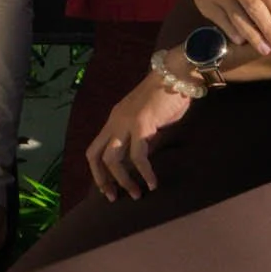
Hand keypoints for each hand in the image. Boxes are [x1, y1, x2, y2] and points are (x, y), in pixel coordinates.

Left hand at [91, 73, 195, 201]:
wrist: (176, 74)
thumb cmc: (166, 97)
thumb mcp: (147, 120)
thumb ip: (140, 137)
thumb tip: (140, 161)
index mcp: (114, 120)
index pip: (94, 150)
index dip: (97, 172)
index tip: (108, 189)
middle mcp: (114, 122)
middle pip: (96, 156)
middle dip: (102, 180)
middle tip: (115, 197)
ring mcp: (126, 122)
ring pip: (113, 159)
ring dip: (124, 180)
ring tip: (138, 194)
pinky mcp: (142, 124)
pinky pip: (138, 155)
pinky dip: (145, 172)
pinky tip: (153, 183)